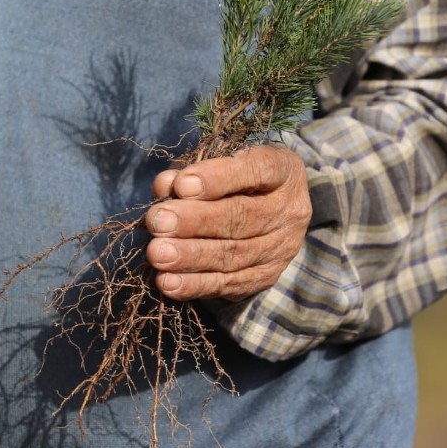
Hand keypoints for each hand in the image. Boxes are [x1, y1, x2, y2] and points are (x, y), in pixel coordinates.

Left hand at [145, 144, 311, 301]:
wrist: (273, 215)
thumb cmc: (238, 180)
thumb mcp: (221, 163)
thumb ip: (192, 172)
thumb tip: (165, 187)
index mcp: (283, 171)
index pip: (256, 170)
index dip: (218, 178)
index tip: (182, 185)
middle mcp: (289, 210)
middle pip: (242, 216)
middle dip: (196, 221)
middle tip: (159, 221)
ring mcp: (281, 248)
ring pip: (234, 254)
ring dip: (191, 256)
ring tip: (157, 253)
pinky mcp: (265, 277)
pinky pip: (228, 283)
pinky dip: (195, 284)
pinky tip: (168, 282)